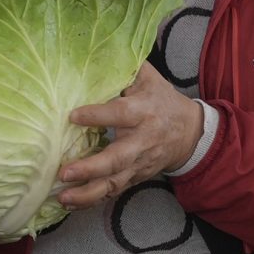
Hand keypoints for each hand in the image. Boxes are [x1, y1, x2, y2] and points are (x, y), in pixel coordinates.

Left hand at [56, 64, 202, 208]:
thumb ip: (125, 68)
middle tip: (65, 172)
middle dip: (91, 168)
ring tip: (64, 197)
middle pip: (117, 159)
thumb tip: (95, 51)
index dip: (97, 116)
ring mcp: (139, 164)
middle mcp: (141, 141)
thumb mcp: (149, 78)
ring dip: (88, 193)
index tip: (72, 116)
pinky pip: (113, 192)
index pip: (120, 114)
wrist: (190, 133)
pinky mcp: (135, 178)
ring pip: (114, 182)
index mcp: (143, 112)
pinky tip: (72, 203)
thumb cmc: (162, 101)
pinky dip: (93, 200)